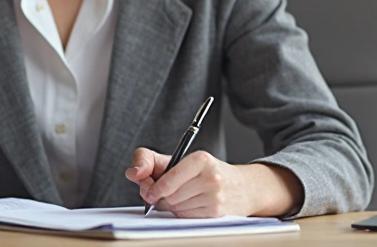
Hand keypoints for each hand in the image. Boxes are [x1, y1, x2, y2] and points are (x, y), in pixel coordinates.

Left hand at [124, 147, 302, 217]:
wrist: (243, 187)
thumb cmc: (206, 172)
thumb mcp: (180, 160)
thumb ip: (150, 161)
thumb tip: (132, 173)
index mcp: (200, 159)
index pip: (168, 179)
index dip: (154, 188)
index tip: (149, 192)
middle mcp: (210, 177)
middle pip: (169, 197)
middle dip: (164, 197)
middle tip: (168, 193)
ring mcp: (215, 197)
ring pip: (176, 208)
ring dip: (174, 206)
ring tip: (186, 196)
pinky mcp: (216, 213)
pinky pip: (186, 217)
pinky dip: (184, 213)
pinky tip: (194, 204)